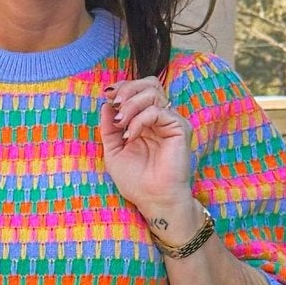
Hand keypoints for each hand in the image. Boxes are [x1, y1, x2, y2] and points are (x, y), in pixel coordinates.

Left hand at [99, 75, 195, 222]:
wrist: (153, 200)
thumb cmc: (136, 181)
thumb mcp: (114, 151)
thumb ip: (109, 128)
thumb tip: (105, 104)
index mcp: (147, 120)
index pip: (139, 89)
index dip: (123, 87)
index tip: (107, 95)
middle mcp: (161, 118)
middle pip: (149, 83)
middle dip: (128, 89)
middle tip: (114, 104)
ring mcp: (171, 122)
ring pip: (153, 93)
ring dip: (131, 105)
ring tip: (120, 124)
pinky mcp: (180, 128)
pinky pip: (157, 111)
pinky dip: (139, 120)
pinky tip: (130, 136)